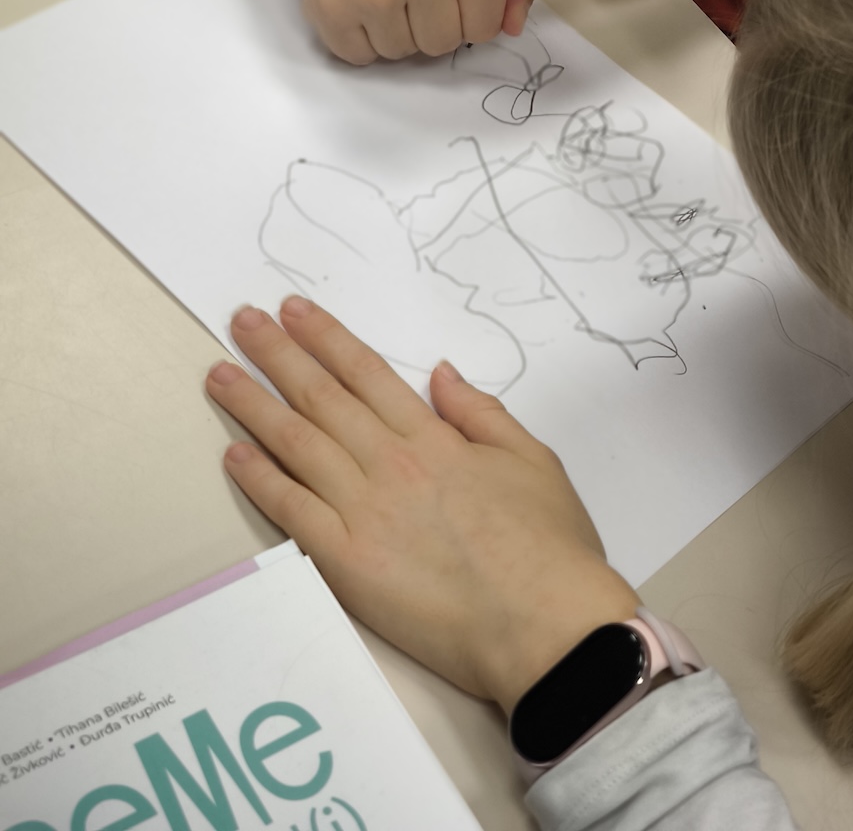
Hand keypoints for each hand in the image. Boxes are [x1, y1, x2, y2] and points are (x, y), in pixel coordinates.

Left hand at [206, 300, 637, 710]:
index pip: (366, 374)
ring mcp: (364, 513)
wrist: (543, 625)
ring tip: (220, 375)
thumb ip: (481, 412)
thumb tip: (442, 375)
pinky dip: (259, 479)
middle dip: (277, 354)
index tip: (294, 312)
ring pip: (296, 444)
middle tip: (241, 322)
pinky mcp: (346, 563)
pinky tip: (234, 453)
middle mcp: (391, 465)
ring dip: (253, 405)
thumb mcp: (532, 459)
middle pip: (321, 397)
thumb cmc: (548, 547)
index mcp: (434, 438)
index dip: (326, 338)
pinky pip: (292, 511)